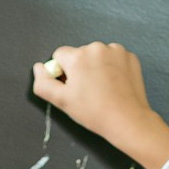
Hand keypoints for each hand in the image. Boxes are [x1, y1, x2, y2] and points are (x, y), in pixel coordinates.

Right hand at [30, 41, 168, 168]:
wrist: (128, 120)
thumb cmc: (95, 113)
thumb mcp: (62, 102)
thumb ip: (44, 83)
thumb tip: (39, 68)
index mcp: (77, 57)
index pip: (59, 55)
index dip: (63, 72)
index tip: (72, 87)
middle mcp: (96, 48)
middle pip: (79, 54)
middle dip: (81, 69)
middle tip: (89, 91)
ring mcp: (115, 51)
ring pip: (97, 55)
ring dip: (97, 67)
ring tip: (103, 89)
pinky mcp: (130, 56)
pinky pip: (114, 58)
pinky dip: (113, 68)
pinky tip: (115, 84)